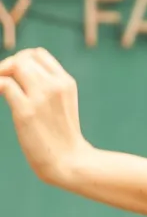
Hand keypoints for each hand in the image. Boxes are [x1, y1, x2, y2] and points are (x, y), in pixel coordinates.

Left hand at [0, 47, 89, 185]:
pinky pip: (4, 85)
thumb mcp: (62, 105)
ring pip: (15, 66)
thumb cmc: (61, 136)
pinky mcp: (26, 111)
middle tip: (3, 85)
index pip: (38, 54)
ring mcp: (41, 97)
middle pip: (24, 58)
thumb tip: (15, 77)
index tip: (14, 77)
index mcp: (65, 82)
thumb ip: (47, 88)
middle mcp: (55, 85)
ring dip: (1, 73)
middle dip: (7, 66)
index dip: (21, 60)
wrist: (69, 162)